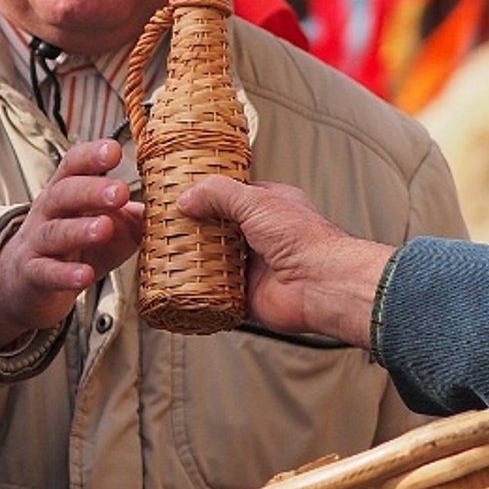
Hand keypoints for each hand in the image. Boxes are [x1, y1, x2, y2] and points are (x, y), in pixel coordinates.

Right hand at [0, 139, 142, 347]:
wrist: (29, 283)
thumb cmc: (76, 247)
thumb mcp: (109, 226)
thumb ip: (138, 216)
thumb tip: (173, 207)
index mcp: (67, 192)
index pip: (74, 165)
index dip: (91, 156)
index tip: (114, 151)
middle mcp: (48, 212)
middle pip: (63, 194)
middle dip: (90, 190)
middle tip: (119, 192)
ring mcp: (37, 243)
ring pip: (54, 231)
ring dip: (78, 229)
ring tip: (103, 229)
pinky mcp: (33, 274)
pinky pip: (46, 272)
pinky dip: (64, 274)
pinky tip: (84, 276)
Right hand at [176, 175, 391, 345]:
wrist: (322, 286)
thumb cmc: (307, 242)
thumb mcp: (257, 200)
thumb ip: (218, 193)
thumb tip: (187, 197)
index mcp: (269, 208)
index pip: (230, 197)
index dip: (204, 196)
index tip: (179, 197)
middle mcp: (261, 237)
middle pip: (217, 230)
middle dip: (194, 230)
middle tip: (167, 228)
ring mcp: (253, 267)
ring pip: (213, 261)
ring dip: (194, 260)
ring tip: (167, 254)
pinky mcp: (246, 295)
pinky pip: (215, 292)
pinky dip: (200, 290)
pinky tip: (183, 283)